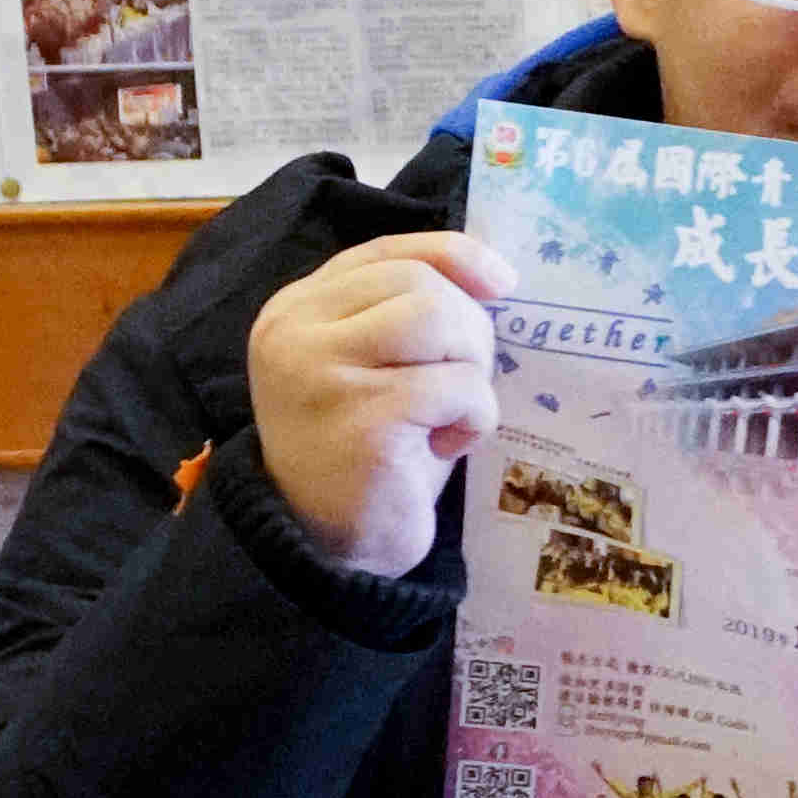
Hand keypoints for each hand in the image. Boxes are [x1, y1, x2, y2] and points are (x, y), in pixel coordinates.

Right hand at [247, 226, 505, 582]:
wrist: (330, 547)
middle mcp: (295, 331)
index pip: (386, 250)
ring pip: (437, 320)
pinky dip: (474, 416)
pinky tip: (446, 446)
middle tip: (463, 383)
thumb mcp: (381, 365)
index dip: (453, 255)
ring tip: (452, 411)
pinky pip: (456, 386)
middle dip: (468, 329)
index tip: (502, 282)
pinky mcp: (360, 419)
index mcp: (297, 309)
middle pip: (419, 284)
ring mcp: (320, 372)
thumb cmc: (368, 453)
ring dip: (471, 367)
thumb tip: (490, 271)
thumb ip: (407, 311)